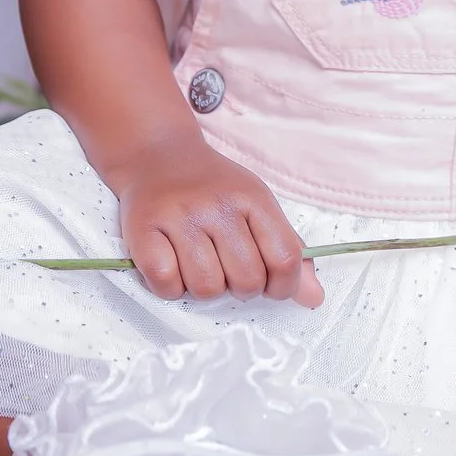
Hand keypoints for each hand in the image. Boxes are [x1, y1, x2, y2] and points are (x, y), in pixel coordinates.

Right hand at [111, 141, 323, 307]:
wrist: (158, 156)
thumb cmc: (214, 190)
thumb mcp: (258, 208)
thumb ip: (288, 251)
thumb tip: (313, 298)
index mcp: (253, 199)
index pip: (285, 258)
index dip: (283, 286)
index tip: (270, 286)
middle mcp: (217, 206)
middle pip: (247, 280)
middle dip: (241, 289)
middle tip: (228, 270)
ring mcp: (180, 218)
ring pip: (206, 288)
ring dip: (204, 289)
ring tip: (199, 266)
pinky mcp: (142, 231)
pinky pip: (166, 285)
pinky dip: (171, 289)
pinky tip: (173, 267)